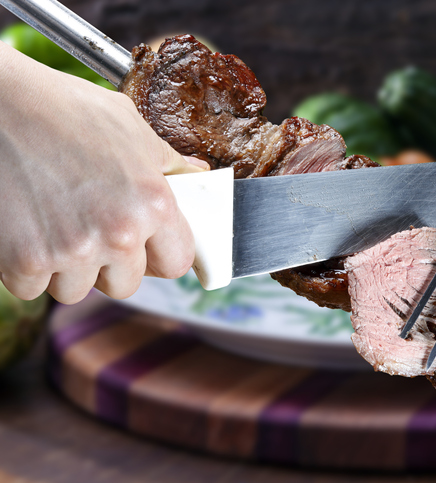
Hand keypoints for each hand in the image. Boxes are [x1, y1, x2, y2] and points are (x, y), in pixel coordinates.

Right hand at [0, 41, 208, 303]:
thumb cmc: (63, 108)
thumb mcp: (131, 127)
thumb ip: (168, 162)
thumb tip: (198, 174)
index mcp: (153, 204)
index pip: (177, 263)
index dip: (161, 256)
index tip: (147, 248)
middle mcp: (119, 234)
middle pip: (125, 285)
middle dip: (110, 266)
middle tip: (91, 229)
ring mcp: (71, 251)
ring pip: (76, 290)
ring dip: (66, 269)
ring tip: (55, 224)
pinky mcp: (24, 261)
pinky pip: (33, 288)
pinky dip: (25, 268)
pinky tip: (24, 230)